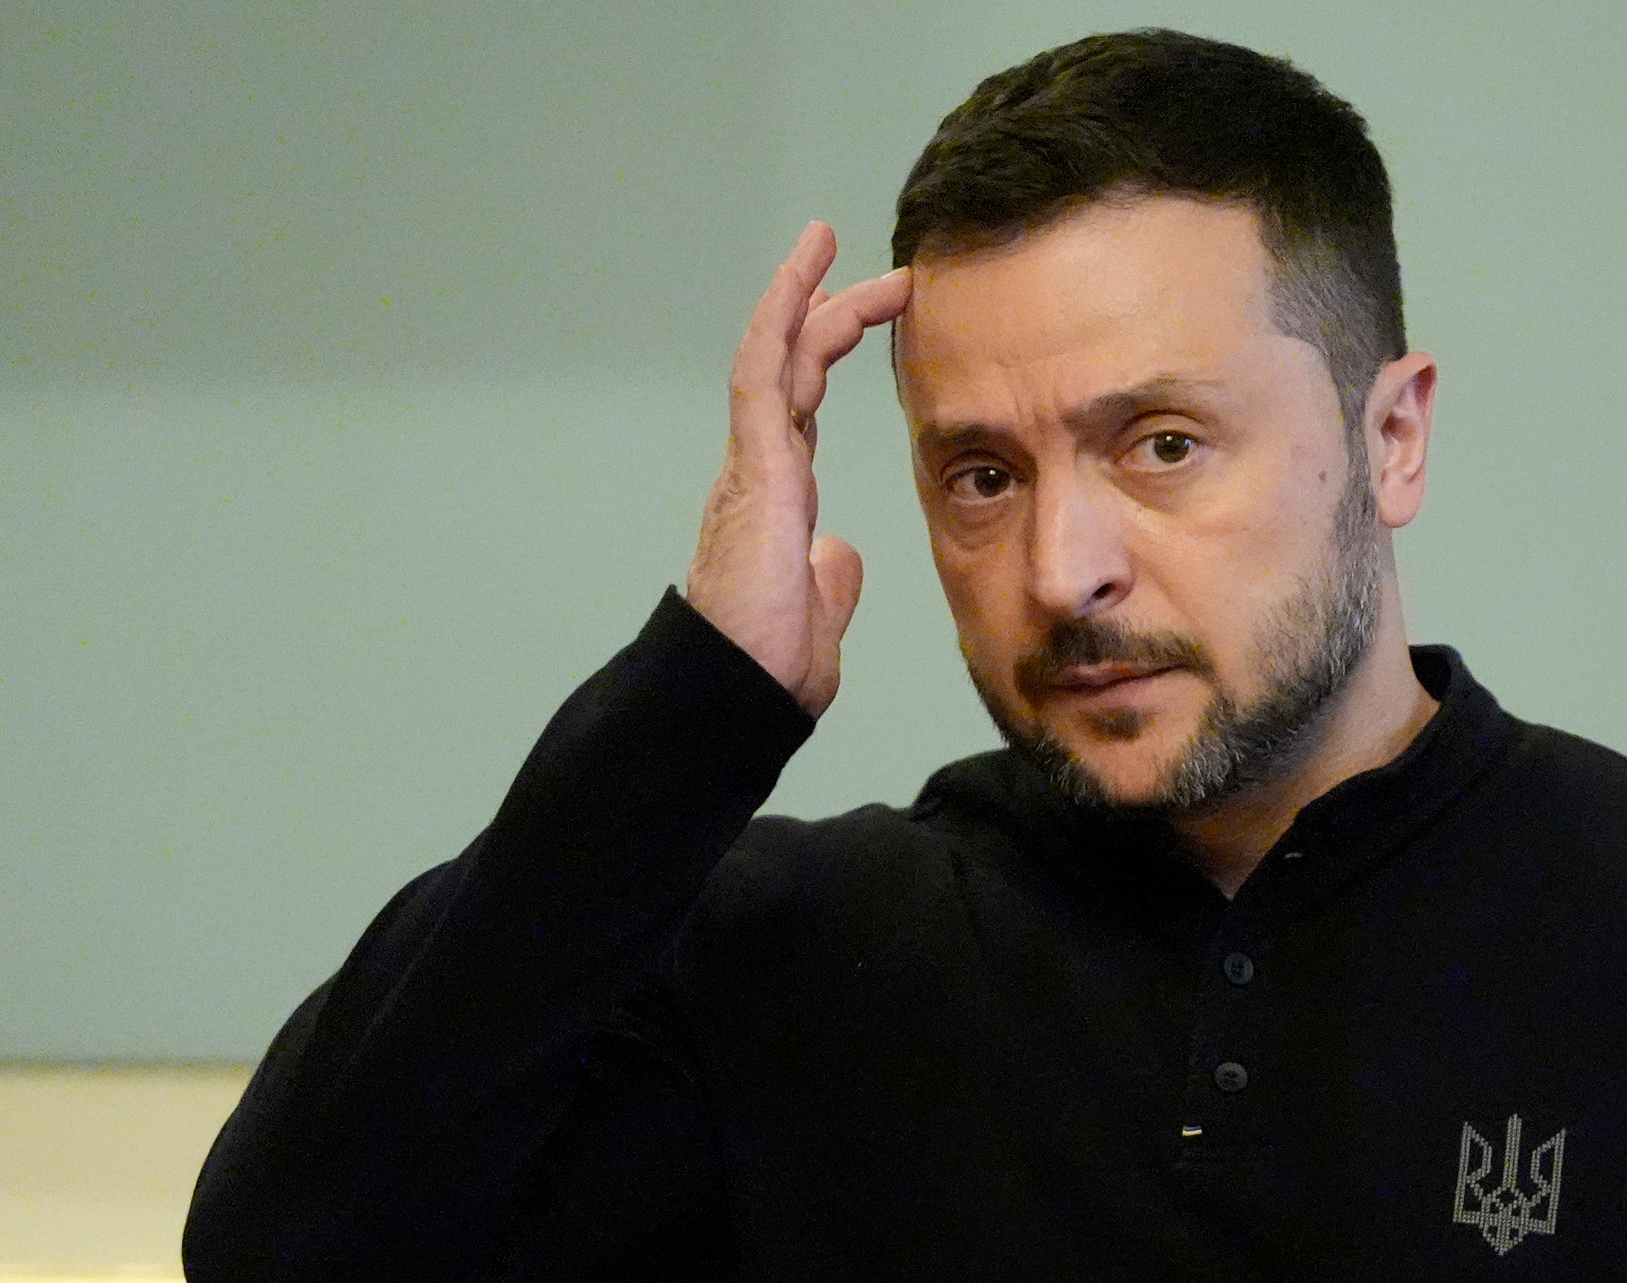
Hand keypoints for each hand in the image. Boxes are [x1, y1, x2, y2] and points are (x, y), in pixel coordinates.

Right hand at [686, 222, 910, 716]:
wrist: (738, 695)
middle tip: (888, 275)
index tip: (876, 320)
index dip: (832, 357)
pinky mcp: (752, 467)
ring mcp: (750, 465)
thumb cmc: (767, 671)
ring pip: (772, 357)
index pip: (802, 408)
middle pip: (792, 370)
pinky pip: (761, 373)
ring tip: (832, 243)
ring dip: (806, 297)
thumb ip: (830, 582)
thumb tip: (839, 556)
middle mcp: (758, 471)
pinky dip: (781, 318)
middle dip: (834, 313)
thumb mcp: (819, 619)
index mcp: (777, 501)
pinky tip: (805, 274)